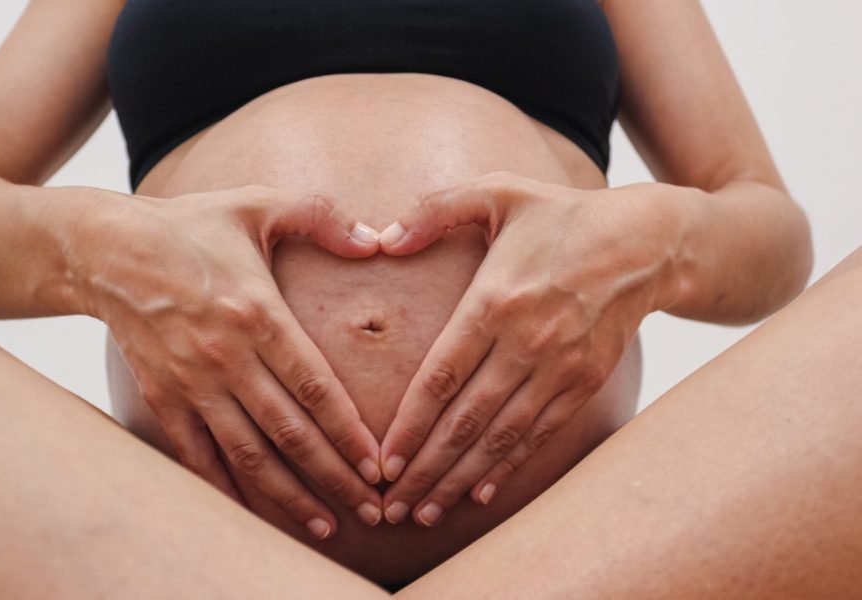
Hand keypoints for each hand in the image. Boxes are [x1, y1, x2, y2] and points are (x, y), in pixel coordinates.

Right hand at [82, 184, 385, 538]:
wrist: (106, 250)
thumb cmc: (192, 225)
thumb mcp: (258, 203)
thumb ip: (322, 217)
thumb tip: (376, 238)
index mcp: (257, 313)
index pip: (315, 387)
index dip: (350, 432)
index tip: (380, 465)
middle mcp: (225, 357)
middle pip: (290, 432)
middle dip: (335, 477)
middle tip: (373, 509)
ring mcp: (190, 383)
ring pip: (248, 455)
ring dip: (289, 496)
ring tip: (326, 525)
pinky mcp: (162, 398)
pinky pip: (198, 455)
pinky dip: (228, 488)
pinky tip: (257, 514)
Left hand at [376, 171, 679, 525]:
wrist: (647, 242)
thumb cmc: (560, 215)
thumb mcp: (498, 192)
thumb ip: (434, 210)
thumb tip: (381, 239)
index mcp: (495, 301)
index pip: (441, 378)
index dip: (409, 426)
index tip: (382, 461)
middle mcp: (526, 342)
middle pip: (465, 420)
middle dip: (425, 468)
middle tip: (393, 506)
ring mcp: (559, 367)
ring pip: (501, 436)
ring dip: (461, 478)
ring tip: (427, 511)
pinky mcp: (585, 382)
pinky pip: (540, 433)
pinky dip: (509, 467)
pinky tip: (481, 493)